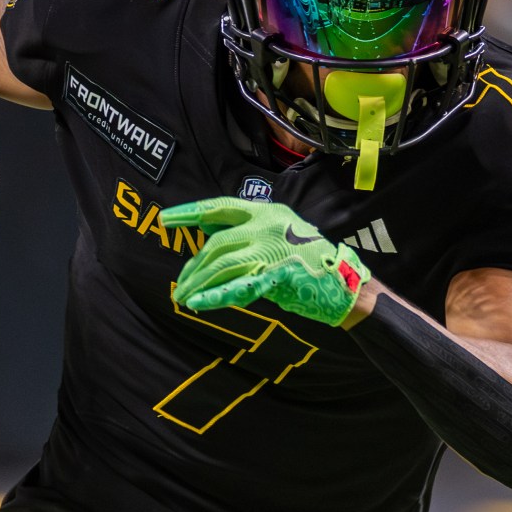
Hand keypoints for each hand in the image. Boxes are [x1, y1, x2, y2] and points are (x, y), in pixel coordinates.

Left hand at [160, 197, 369, 325]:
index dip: (190, 212)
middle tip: (180, 284)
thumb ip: (245, 232)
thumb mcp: (278, 233)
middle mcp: (267, 226)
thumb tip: (206, 228)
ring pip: (221, 266)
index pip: (219, 207)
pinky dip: (215, 297)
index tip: (165, 219)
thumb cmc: (308, 260)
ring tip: (182, 298)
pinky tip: (198, 305)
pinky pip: (238, 288)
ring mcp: (273, 251)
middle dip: (193, 266)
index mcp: (266, 212)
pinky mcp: (278, 277)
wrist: (346, 285)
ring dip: (198, 284)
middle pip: (216, 244)